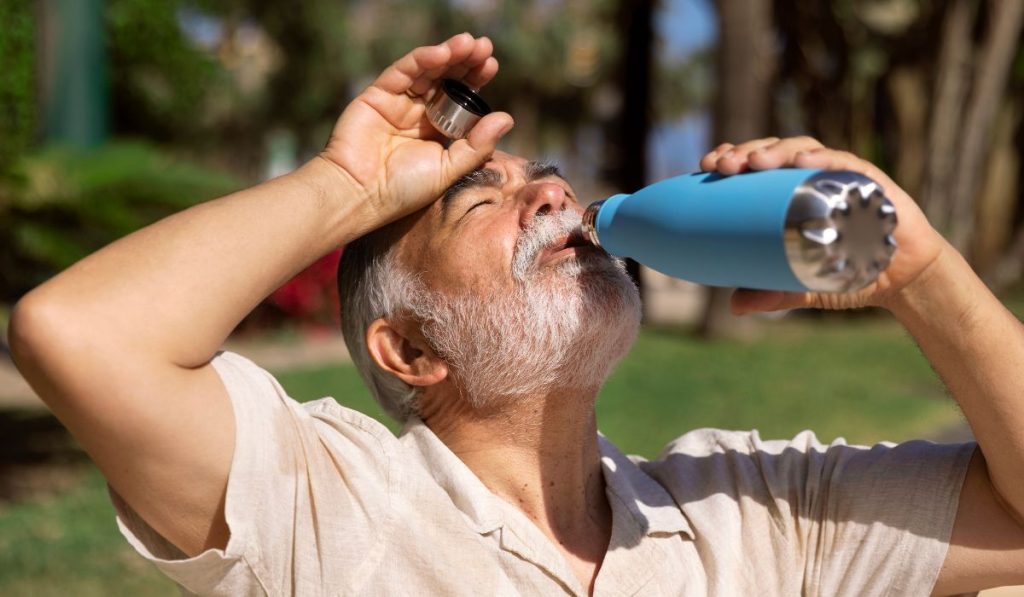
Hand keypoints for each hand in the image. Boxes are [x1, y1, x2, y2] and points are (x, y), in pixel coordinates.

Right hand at [320, 33, 513, 224]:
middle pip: (445, 79)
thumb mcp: (448, 169)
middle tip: (484, 47)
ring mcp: (398, 102)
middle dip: (465, 61)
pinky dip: (422, 59)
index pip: (460, 98)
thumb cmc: (404, 189)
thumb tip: (507, 117)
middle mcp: (419, 113)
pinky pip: (402, 72)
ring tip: (468, 43)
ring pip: (426, 71)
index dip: (475, 80)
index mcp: (437, 130)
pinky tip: (441, 52)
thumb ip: (476, 145)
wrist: (361, 195)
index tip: (491, 65)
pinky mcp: (377, 95)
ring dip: (448, 54)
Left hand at [698, 136, 949, 313]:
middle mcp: (813, 178)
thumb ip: (772, 294)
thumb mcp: (804, 285)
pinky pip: (844, 163)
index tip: (706, 166)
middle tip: (721, 165)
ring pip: (803, 150)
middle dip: (744, 152)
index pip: (756, 166)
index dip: (732, 157)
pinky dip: (822, 160)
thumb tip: (734, 306)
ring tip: (754, 161)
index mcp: (792, 193)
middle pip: (773, 152)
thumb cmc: (851, 272)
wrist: (904, 278)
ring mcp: (841, 175)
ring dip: (776, 151)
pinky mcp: (870, 180)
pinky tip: (802, 162)